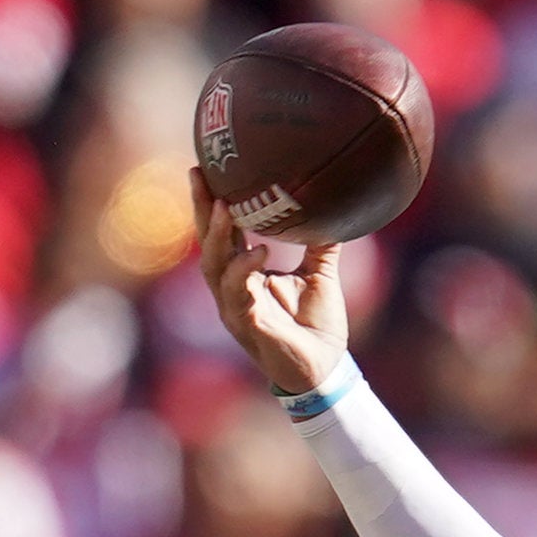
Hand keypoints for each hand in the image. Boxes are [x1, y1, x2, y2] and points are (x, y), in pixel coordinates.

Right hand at [197, 192, 358, 398]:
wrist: (326, 368)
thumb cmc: (316, 325)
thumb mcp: (320, 275)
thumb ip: (321, 243)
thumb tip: (336, 206)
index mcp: (244, 274)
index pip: (221, 232)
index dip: (210, 203)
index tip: (206, 167)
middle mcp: (232, 289)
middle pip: (207, 243)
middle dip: (201, 209)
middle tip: (201, 174)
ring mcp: (235, 308)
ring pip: (214, 267)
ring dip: (218, 236)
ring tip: (225, 206)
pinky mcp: (247, 326)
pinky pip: (238, 295)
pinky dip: (245, 271)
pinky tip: (258, 252)